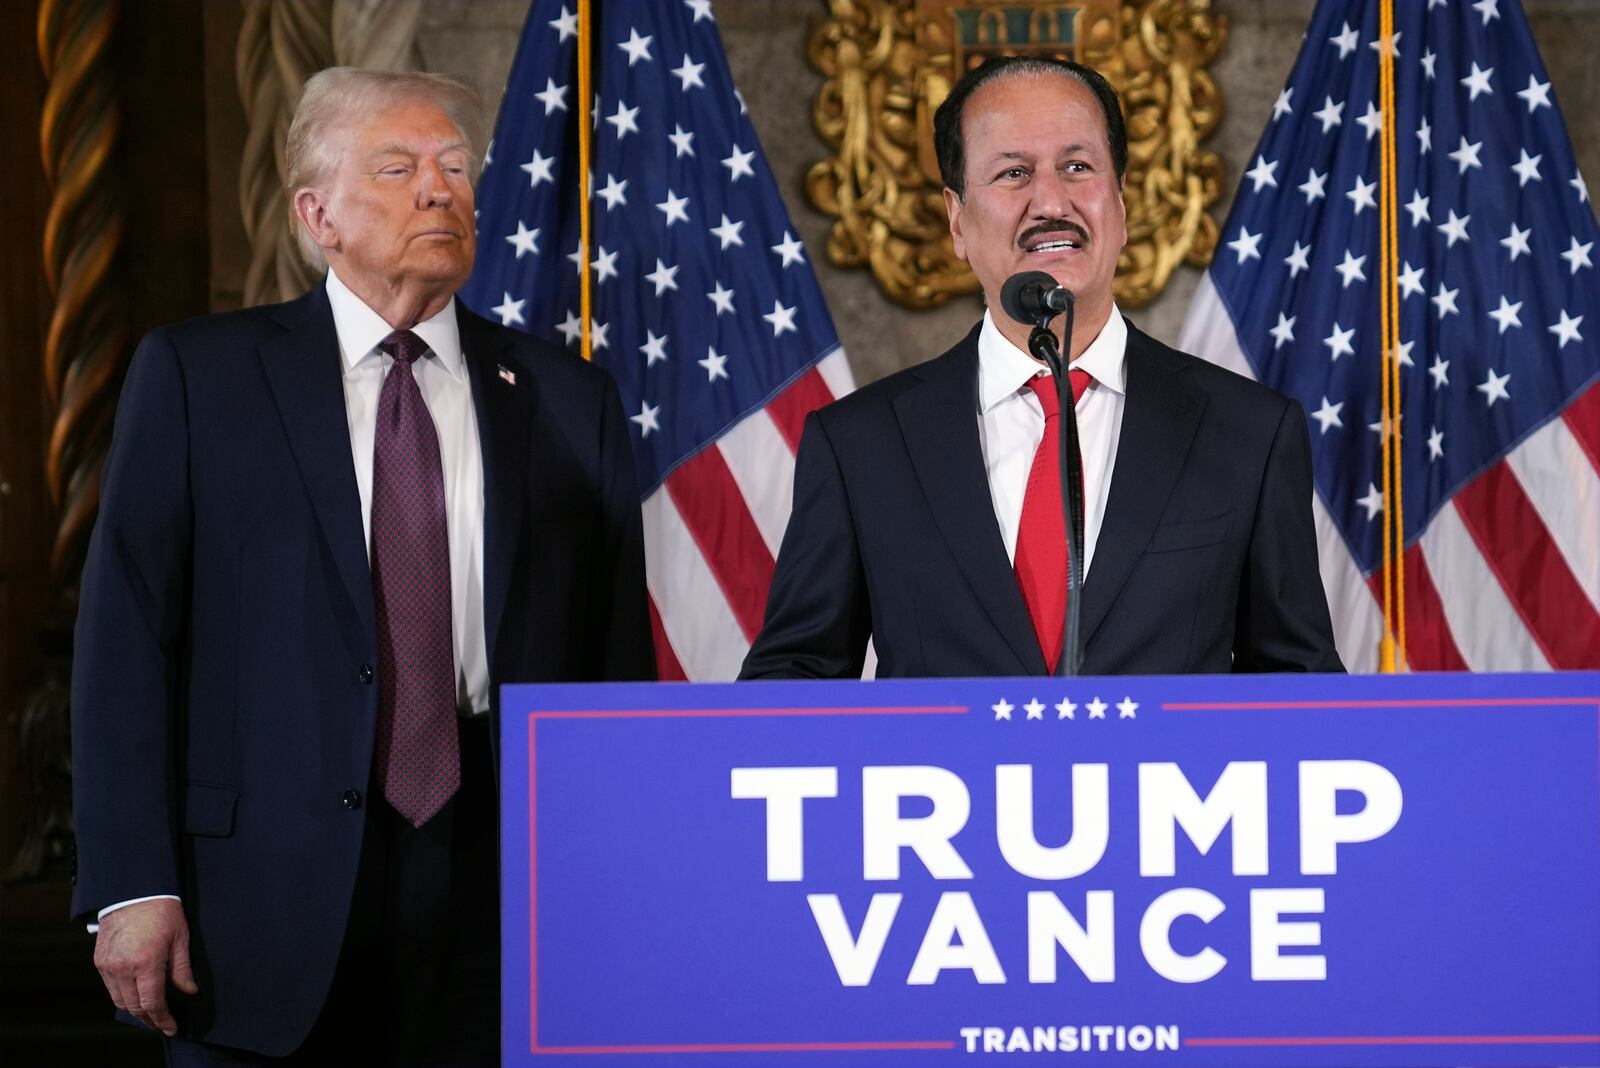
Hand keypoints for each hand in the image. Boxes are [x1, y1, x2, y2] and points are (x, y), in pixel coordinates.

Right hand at [93, 898, 199, 1035]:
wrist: (133, 892)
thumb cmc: (161, 911)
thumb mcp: (180, 938)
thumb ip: (182, 969)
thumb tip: (190, 991)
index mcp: (146, 962)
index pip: (152, 1002)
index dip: (162, 1019)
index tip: (171, 1027)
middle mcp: (123, 967)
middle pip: (134, 1006)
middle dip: (149, 1019)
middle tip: (162, 1024)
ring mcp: (108, 965)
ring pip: (119, 1000)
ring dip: (134, 1011)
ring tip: (150, 1015)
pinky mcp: (99, 961)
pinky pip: (110, 988)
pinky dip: (122, 997)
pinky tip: (135, 996)